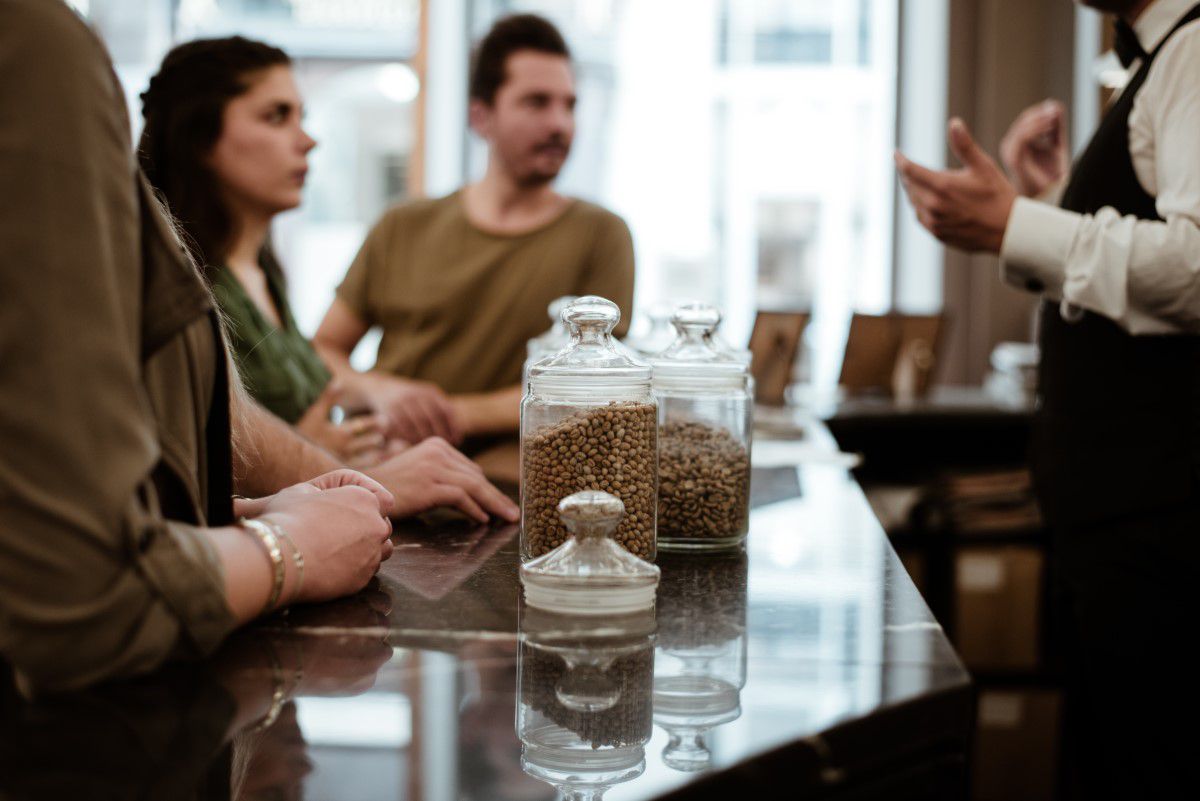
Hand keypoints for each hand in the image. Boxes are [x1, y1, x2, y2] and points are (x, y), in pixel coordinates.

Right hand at [256, 471, 394, 604]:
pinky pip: (368, 572)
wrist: (278, 558)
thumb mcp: (300, 492)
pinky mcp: (363, 578)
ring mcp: (372, 554)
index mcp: (365, 499)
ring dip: (369, 549)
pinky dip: (356, 568)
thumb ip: (322, 492)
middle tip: (345, 533)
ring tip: (344, 550)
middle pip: (383, 526)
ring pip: (382, 550)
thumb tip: (322, 496)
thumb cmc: (286, 519)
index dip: (371, 506)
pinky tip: (336, 566)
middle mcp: (376, 525)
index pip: (385, 501)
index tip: (355, 512)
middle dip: (369, 528)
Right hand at [296, 382, 388, 464]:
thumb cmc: (305, 433)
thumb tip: (337, 380)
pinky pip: (366, 470)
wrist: (291, 458)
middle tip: (394, 433)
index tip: (387, 419)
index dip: (374, 422)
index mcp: (338, 433)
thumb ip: (327, 398)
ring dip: (385, 452)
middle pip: (367, 441)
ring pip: (370, 456)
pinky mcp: (345, 471)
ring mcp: (346, 461)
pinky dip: (379, 464)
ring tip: (400, 447)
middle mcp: (344, 448)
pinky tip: (389, 461)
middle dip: (380, 435)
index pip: (359, 426)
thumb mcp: (314, 414)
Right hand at [363, 374, 463, 445]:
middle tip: (443, 449)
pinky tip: (413, 446)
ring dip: (425, 439)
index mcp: (430, 391)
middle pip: (434, 418)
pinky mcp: (389, 408)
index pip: (447, 410)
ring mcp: (403, 400)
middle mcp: (417, 393)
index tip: (457, 441)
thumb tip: (456, 438)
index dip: (454, 427)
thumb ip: (440, 413)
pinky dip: (410, 438)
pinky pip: (403, 427)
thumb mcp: (426, 400)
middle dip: (440, 435)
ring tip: (429, 449)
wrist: (380, 388)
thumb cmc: (409, 401)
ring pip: (418, 424)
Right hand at [365, 437, 519, 523]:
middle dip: (496, 496)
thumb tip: (470, 494)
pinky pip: (460, 497)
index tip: (500, 502)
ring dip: (493, 504)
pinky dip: (474, 510)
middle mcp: (437, 452)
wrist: (362, 489)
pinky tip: (482, 520)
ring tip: (506, 517)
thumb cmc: (390, 487)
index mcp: (437, 445)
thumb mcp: (420, 473)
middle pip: (476, 476)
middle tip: (512, 512)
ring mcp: (433, 468)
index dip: (487, 488)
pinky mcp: (428, 485)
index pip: (471, 468)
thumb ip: (443, 476)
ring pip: (474, 486)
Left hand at [895, 117, 1017, 254]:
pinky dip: (919, 206)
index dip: (900, 160)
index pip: (909, 170)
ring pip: (913, 202)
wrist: (1007, 231)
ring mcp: (933, 222)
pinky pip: (920, 217)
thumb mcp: (984, 166)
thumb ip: (964, 146)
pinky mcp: (937, 233)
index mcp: (942, 186)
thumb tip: (954, 122)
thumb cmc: (998, 195)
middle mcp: (933, 206)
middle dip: (906, 174)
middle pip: (909, 186)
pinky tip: (925, 201)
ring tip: (914, 181)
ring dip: (912, 190)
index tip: (895, 153)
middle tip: (905, 165)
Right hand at [999, 99, 1068, 197]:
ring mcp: (1010, 152)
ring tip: (1054, 118)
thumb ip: (1056, 128)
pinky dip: (1037, 129)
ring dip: (1039, 119)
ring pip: (1022, 127)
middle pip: (1024, 121)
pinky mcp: (1014, 158)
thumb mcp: (1056, 146)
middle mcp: (1011, 147)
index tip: (1056, 109)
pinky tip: (1050, 126)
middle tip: (1055, 110)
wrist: (1050, 197)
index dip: (1041, 112)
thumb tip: (1055, 105)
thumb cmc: (1052, 177)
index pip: (1026, 120)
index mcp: (1018, 144)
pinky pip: (1023, 137)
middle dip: (1040, 113)